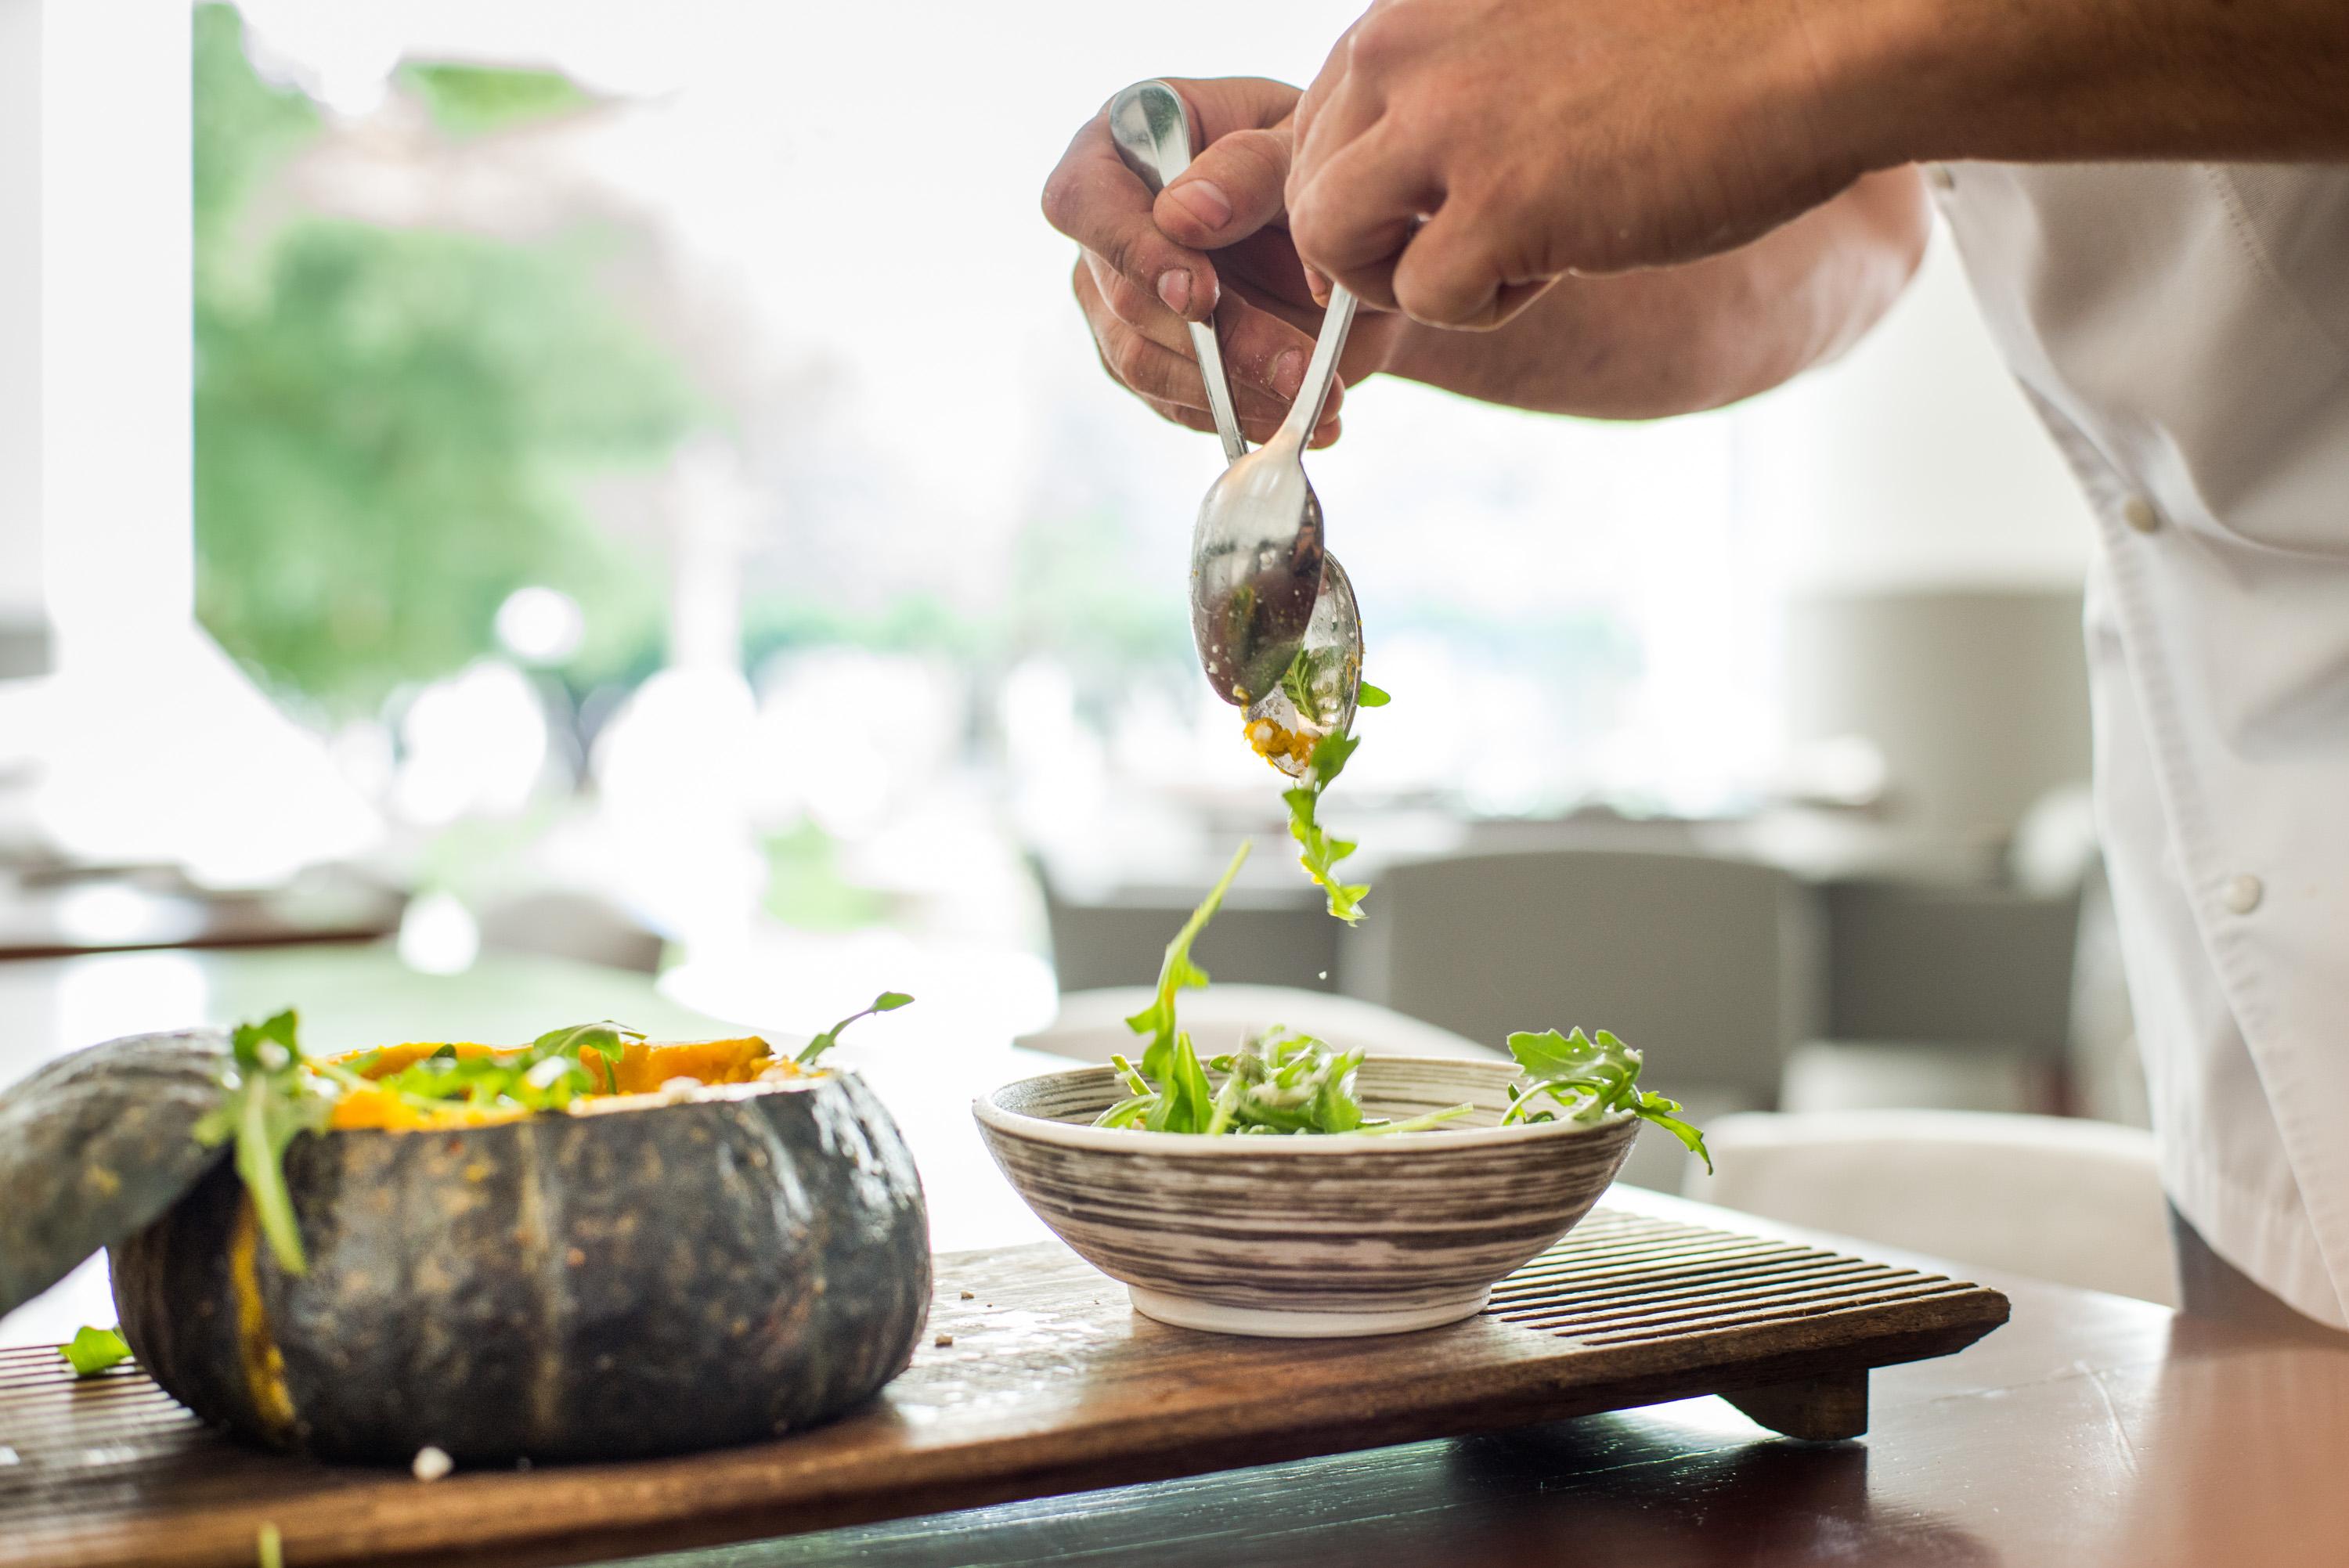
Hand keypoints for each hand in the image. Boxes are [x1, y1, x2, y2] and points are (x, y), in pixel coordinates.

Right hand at [1041, 76, 1409, 447]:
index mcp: (1125, 143)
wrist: (1351, 242)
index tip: (1200, 296)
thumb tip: (1182, 215)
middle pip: (1123, 299)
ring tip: (1316, 395)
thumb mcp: (1302, 147)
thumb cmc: (1316, 167)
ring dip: (1231, 392)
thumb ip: (1249, 169)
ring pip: (1144, 364)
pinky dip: (1242, 417)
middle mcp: (1106, 227)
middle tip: (1299, 368)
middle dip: (1215, 343)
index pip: (1083, 200)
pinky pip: (1177, 405)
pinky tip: (1303, 414)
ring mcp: (1119, 301)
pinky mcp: (1152, 361)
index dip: (1132, 253)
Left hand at [1288, 0, 1873, 328]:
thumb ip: (1455, 69)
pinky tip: (1559, 263)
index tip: (1424, 212)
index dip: (1361, 189)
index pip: (1313, 121)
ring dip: (1403, 276)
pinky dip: (1482, 307)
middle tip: (1473, 241)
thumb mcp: (1533, 25)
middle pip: (1305, 186)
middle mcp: (1405, 52)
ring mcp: (1443, 126)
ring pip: (1329, 242)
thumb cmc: (1701, 36)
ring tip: (1501, 258)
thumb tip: (1400, 155)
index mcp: (1412, 7)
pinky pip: (1422, 299)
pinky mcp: (1495, 205)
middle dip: (1373, 238)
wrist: (1816, 35)